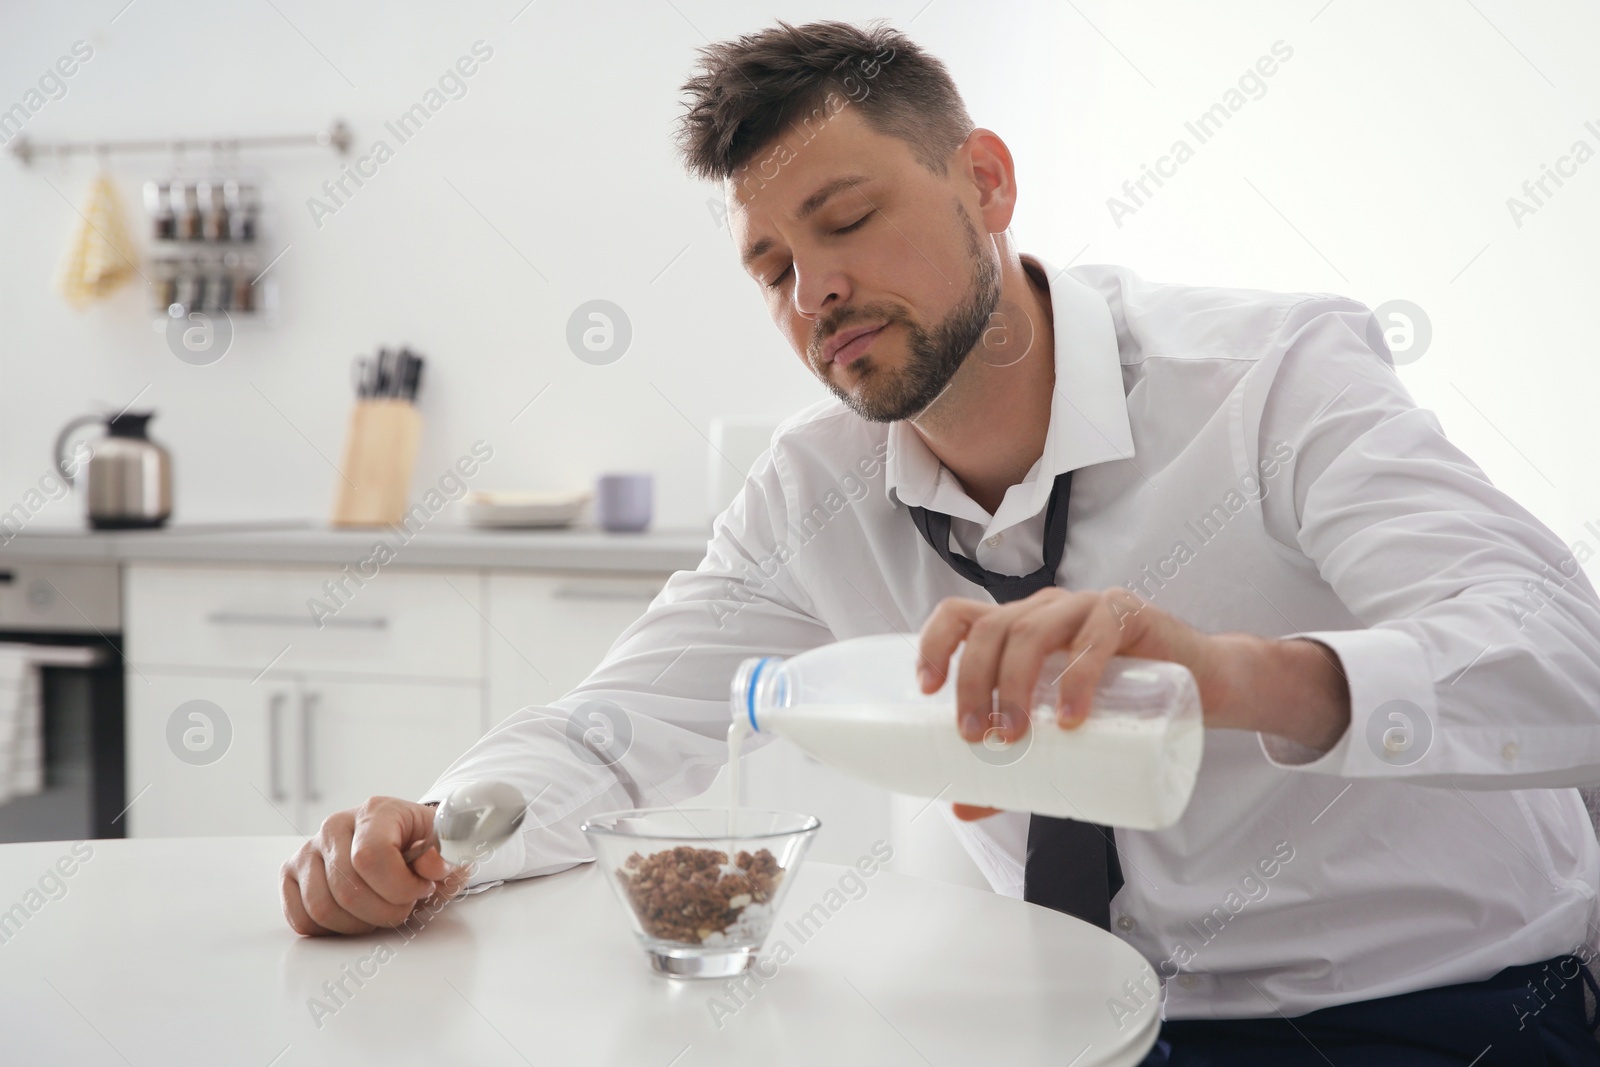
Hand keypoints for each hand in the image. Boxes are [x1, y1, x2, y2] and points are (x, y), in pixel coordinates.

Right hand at [281, 796, 472, 935]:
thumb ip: (444, 858)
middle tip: (405, 906)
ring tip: (381, 911)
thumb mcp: (444, 845)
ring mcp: (308, 850)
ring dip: (359, 924)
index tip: (422, 890)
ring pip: (321, 908)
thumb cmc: (421, 845)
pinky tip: (356, 916)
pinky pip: (302, 919)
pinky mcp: (291, 874)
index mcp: (375, 812)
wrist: (399, 841)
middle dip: (385, 911)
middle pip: (347, 890)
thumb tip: (431, 868)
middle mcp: (334, 826)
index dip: (400, 886)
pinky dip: (332, 929)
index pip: (371, 857)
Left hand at [916, 588, 1349, 820]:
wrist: (1203, 686)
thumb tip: (961, 806)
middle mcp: (1045, 610)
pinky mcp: (1128, 614)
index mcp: (1018, 627)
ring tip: (1015, 735)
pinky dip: (1077, 679)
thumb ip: (1016, 769)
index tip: (926, 690)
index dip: (934, 645)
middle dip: (973, 682)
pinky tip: (1071, 717)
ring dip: (1013, 683)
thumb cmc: (1124, 705)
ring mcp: (1085, 607)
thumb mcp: (1060, 736)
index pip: (960, 617)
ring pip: (1031, 630)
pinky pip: (1095, 637)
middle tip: (976, 736)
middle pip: (990, 628)